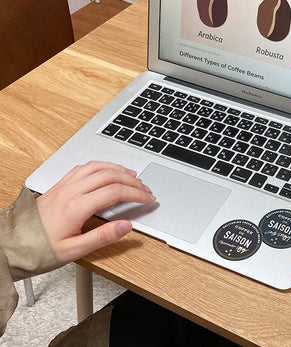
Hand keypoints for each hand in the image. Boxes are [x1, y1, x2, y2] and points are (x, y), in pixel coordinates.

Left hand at [37, 161, 155, 262]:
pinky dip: (100, 166)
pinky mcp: (58, 186)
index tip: (148, 199)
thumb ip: (103, 237)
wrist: (10, 246)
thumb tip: (126, 226)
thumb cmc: (39, 251)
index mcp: (76, 207)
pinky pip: (82, 168)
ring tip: (132, 176)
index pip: (115, 192)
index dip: (136, 194)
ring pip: (96, 167)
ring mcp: (63, 186)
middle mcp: (70, 192)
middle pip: (109, 175)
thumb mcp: (74, 251)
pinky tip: (106, 172)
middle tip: (145, 189)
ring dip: (117, 169)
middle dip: (132, 180)